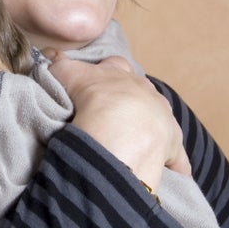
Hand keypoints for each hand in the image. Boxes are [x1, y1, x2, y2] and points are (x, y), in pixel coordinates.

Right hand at [46, 51, 190, 191]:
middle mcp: (145, 91)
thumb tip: (51, 56)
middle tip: (113, 113)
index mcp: (120, 74)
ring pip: (160, 116)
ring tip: (132, 140)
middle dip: (130, 97)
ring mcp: (162, 117)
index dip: (106, 72)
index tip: (96, 84)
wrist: (119, 125)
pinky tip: (169, 171)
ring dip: (149, 124)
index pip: (114, 65)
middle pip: (141, 88)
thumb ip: (59, 65)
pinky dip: (174, 164)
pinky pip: (177, 157)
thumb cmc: (91, 97)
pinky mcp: (172, 146)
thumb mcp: (67, 74)